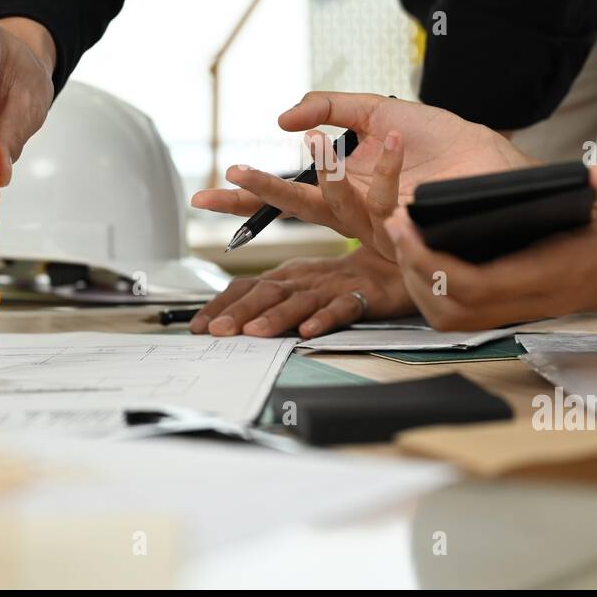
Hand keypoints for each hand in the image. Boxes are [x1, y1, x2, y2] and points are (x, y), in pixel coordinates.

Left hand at [190, 246, 414, 337]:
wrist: (398, 263)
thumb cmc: (343, 280)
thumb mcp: (302, 286)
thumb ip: (271, 301)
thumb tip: (228, 322)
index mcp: (288, 274)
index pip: (247, 287)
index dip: (221, 305)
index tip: (198, 326)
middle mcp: (306, 278)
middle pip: (268, 292)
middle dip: (239, 311)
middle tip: (216, 330)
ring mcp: (334, 286)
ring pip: (301, 300)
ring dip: (276, 317)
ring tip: (254, 333)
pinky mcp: (364, 295)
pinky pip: (343, 307)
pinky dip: (324, 318)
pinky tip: (309, 331)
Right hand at [191, 91, 529, 256]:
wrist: (491, 162)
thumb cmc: (442, 141)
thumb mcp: (377, 111)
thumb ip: (327, 106)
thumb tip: (283, 120)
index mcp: (344, 188)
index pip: (288, 195)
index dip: (248, 195)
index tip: (209, 193)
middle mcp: (356, 210)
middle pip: (298, 207)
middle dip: (262, 194)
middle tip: (228, 182)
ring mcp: (382, 222)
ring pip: (339, 205)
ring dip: (326, 173)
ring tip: (316, 142)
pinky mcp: (412, 226)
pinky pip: (390, 205)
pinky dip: (389, 171)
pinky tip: (394, 145)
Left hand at [384, 166, 596, 329]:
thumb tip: (596, 178)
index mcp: (552, 277)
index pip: (474, 285)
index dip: (429, 262)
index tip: (403, 224)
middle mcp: (533, 300)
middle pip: (451, 311)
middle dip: (412, 274)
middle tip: (392, 228)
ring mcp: (525, 307)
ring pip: (454, 318)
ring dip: (419, 286)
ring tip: (402, 240)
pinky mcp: (520, 303)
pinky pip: (466, 311)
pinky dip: (437, 290)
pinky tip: (426, 253)